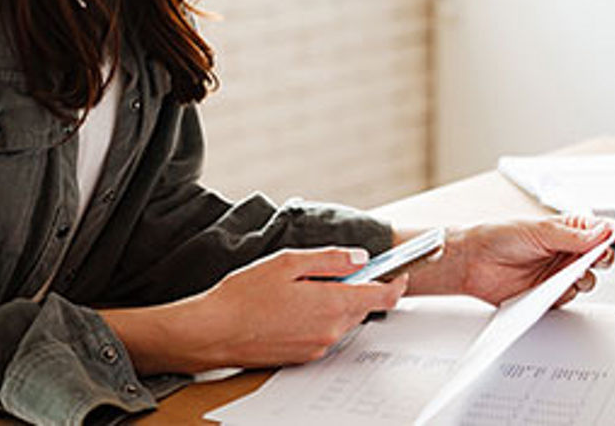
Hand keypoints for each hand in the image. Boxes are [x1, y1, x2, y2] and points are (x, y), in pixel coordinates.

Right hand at [101, 247, 406, 373]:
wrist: (212, 333)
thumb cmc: (244, 296)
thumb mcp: (288, 262)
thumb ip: (330, 259)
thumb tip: (360, 257)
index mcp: (332, 304)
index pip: (383, 295)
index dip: (397, 281)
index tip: (402, 269)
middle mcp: (330, 330)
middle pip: (364, 306)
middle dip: (363, 286)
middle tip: (348, 267)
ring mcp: (317, 346)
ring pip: (344, 319)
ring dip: (340, 301)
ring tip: (312, 283)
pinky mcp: (303, 356)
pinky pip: (325, 331)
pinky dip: (322, 315)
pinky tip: (298, 303)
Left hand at [406, 215, 614, 306]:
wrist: (472, 262)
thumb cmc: (499, 237)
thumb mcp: (538, 230)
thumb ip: (573, 235)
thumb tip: (601, 232)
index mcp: (565, 230)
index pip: (598, 232)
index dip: (612, 233)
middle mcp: (565, 252)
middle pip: (599, 258)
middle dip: (602, 258)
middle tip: (595, 257)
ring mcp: (558, 274)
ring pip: (588, 280)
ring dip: (584, 277)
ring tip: (569, 273)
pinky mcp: (549, 295)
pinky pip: (569, 298)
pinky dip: (566, 294)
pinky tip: (555, 287)